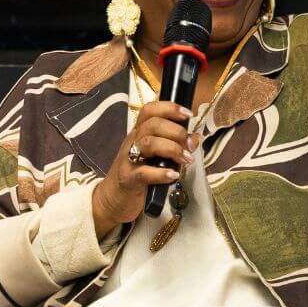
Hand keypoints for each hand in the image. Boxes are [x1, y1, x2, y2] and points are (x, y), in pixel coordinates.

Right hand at [91, 100, 199, 235]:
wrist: (112, 198)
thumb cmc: (137, 173)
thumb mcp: (155, 156)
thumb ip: (174, 145)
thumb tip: (194, 138)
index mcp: (139, 133)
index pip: (150, 110)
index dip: (169, 108)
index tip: (187, 114)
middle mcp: (133, 142)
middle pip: (152, 125)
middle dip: (176, 132)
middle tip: (189, 146)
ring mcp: (129, 160)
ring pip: (148, 144)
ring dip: (172, 149)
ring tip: (186, 159)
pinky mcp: (129, 179)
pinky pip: (144, 172)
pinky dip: (161, 173)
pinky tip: (173, 175)